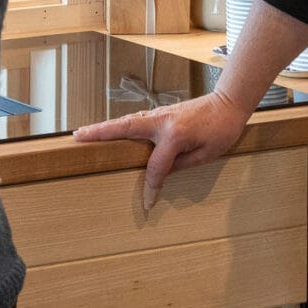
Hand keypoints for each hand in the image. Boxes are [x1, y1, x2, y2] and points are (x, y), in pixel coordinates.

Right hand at [73, 89, 252, 209]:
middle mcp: (162, 121)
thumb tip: (158, 175)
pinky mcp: (161, 113)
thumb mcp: (206, 154)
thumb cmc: (222, 130)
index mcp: (174, 135)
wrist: (230, 103)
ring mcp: (160, 114)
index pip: (155, 167)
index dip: (150, 188)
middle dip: (100, 133)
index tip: (147, 205)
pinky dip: (119, 125)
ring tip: (83, 133)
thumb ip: (179, 164)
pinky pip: (135, 121)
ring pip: (127, 122)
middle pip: (124, 128)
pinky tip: (110, 131)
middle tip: (77, 136)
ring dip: (105, 127)